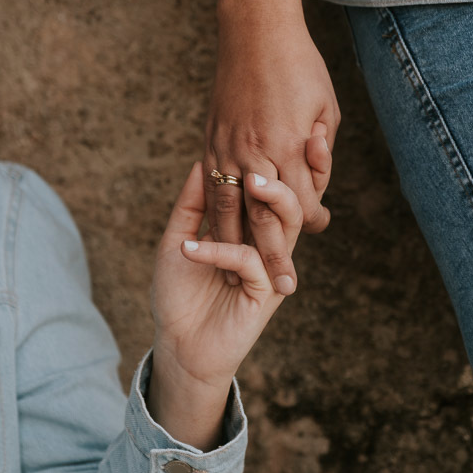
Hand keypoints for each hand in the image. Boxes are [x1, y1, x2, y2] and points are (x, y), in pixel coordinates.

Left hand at [147, 161, 302, 448]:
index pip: (276, 189)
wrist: (179, 345)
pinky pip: (249, 261)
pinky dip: (219, 250)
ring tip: (253, 181)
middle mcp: (267, 244)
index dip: (287, 161)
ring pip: (285, 226)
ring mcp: (269, 267)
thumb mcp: (177, 239)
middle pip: (293, 200)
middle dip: (295, 170)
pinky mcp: (263, 293)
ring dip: (273, 200)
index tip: (285, 127)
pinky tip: (190, 249)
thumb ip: (192, 204)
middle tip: (283, 143)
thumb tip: (201, 161)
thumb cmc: (179, 293)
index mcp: (253, 229)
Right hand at [205, 8, 337, 293]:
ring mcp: (227, 149)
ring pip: (229, 210)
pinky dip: (214, 215)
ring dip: (233, 246)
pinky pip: (210, 188)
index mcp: (288, 146)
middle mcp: (255, 153)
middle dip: (272, 257)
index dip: (310, 223)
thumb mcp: (325, 107)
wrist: (253, 30)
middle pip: (263, 218)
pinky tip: (215, 233)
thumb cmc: (300, 66)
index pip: (300, 202)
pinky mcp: (210, 141)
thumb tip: (318, 185)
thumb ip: (320, 151)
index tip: (318, 232)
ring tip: (237, 276)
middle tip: (281, 290)